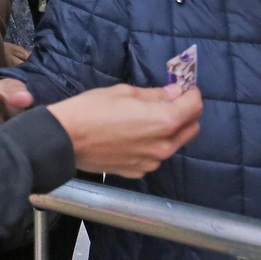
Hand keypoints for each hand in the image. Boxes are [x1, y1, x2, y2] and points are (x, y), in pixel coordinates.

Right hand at [48, 84, 203, 177]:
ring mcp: (152, 162)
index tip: (182, 88)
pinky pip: (155, 156)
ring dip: (169, 130)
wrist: (66, 139)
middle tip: (169, 101)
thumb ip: (154, 95)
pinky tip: (132, 136)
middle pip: (192, 128)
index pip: (194, 106)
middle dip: (186, 113)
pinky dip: (151, 145)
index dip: (191, 93)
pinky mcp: (138, 171)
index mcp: (164, 122)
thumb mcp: (124, 92)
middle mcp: (164, 145)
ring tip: (146, 119)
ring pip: (174, 144)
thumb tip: (173, 93)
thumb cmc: (92, 109)